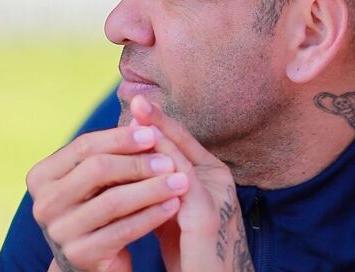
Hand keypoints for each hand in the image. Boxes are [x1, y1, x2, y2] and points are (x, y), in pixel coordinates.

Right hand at [26, 124, 188, 270]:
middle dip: (138, 162)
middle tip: (172, 159)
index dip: (120, 137)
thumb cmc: (102, 207)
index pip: (84, 146)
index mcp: (42, 176)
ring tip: (182, 181)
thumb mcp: (103, 176)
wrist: (96, 261)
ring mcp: (58, 232)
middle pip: (96, 170)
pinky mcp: (79, 256)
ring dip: (152, 188)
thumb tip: (142, 105)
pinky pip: (122, 230)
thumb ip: (117, 146)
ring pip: (113, 201)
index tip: (153, 132)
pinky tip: (174, 205)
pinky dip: (152, 215)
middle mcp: (43, 203)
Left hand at [129, 95, 254, 271]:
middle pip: (184, 144)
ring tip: (136, 119)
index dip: (161, 123)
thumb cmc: (193, 255)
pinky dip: (158, 168)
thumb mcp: (176, 213)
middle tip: (136, 100)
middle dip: (158, 122)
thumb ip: (162, 188)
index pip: (183, 143)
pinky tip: (139, 157)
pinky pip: (178, 185)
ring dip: (158, 137)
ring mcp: (216, 197)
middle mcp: (219, 181)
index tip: (139, 105)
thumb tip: (135, 167)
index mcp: (212, 178)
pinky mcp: (206, 218)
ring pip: (181, 159)